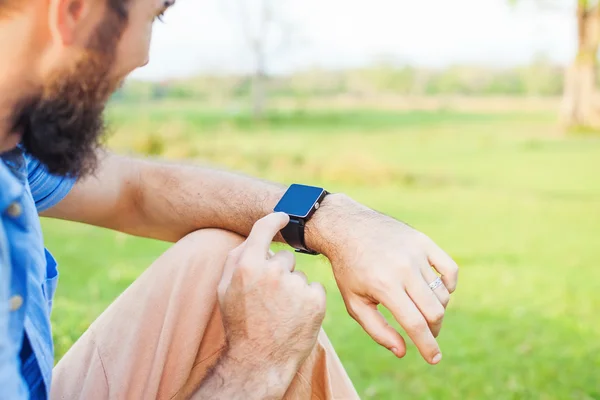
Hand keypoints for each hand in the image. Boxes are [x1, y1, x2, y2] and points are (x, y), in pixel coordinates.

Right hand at [218, 212, 326, 388]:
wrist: (260, 361)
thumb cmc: (240, 323)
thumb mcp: (225, 290)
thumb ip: (237, 259)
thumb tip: (255, 237)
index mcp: (248, 265)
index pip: (264, 228)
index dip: (275, 219)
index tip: (283, 216)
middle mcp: (273, 271)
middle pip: (284, 257)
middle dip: (280, 272)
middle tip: (269, 298)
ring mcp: (296, 286)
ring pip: (300, 275)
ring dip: (294, 288)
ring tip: (281, 312)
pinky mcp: (316, 300)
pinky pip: (314, 288)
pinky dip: (309, 300)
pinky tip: (296, 316)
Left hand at [309, 195, 458, 364]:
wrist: (347, 228)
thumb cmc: (349, 269)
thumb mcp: (354, 302)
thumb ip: (377, 330)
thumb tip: (403, 351)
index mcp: (384, 286)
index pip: (415, 324)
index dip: (428, 346)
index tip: (434, 359)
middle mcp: (403, 268)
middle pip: (434, 311)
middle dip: (434, 330)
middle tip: (426, 333)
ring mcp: (415, 253)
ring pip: (442, 293)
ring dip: (437, 308)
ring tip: (421, 309)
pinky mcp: (423, 241)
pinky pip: (450, 269)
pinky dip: (449, 285)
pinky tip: (437, 290)